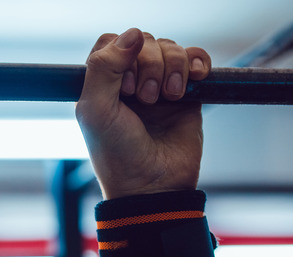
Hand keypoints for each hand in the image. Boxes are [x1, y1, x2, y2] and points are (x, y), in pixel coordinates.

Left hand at [75, 28, 211, 199]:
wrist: (153, 187)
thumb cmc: (117, 154)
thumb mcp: (95, 111)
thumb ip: (103, 68)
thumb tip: (133, 33)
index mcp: (102, 83)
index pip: (112, 42)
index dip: (122, 54)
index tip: (124, 86)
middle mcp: (130, 81)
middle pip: (144, 41)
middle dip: (149, 64)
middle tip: (146, 99)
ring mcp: (159, 86)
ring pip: (171, 48)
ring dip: (172, 67)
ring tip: (167, 98)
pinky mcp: (188, 95)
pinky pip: (196, 59)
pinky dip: (197, 63)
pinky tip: (193, 81)